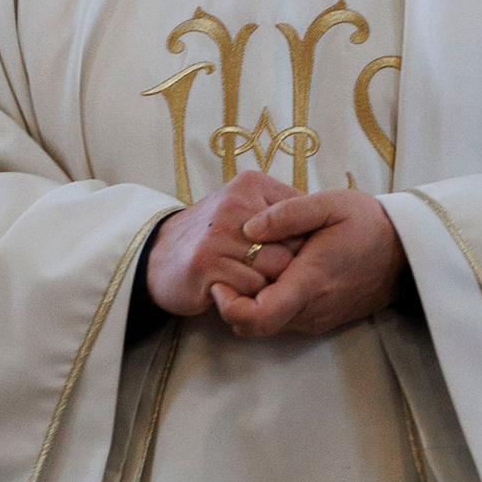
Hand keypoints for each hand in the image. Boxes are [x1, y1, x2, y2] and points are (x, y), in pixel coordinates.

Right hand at [144, 186, 296, 319]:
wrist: (157, 257)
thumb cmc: (212, 237)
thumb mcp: (244, 208)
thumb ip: (282, 212)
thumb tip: (324, 226)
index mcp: (250, 186)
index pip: (302, 216)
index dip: (305, 242)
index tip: (293, 253)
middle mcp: (234, 206)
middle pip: (294, 245)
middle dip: (291, 266)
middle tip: (274, 274)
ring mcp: (218, 236)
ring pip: (276, 270)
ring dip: (272, 284)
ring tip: (257, 283)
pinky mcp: (206, 266)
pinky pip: (253, 289)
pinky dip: (253, 296)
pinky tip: (238, 290)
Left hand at [211, 189, 404, 340]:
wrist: (406, 252)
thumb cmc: (368, 224)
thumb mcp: (330, 204)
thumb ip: (287, 213)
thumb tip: (248, 227)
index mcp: (310, 283)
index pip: (258, 317)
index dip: (229, 306)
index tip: (220, 282)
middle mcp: (311, 310)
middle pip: (254, 326)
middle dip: (234, 303)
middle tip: (230, 270)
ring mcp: (317, 320)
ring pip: (267, 325)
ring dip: (252, 304)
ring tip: (254, 268)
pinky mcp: (321, 320)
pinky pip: (284, 320)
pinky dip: (270, 304)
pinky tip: (276, 274)